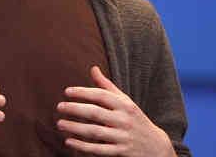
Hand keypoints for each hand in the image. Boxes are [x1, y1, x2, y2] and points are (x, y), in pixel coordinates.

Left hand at [56, 66, 174, 156]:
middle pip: (95, 113)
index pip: (101, 95)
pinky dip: (83, 146)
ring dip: (75, 128)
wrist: (156, 146)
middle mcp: (124, 119)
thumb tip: (93, 68)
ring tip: (60, 123)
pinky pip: (99, 149)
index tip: (67, 92)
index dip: (83, 92)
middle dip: (75, 109)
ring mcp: (122, 137)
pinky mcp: (121, 152)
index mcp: (125, 105)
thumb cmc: (135, 119)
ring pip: (95, 132)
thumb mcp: (125, 101)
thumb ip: (107, 86)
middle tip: (59, 107)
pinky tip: (69, 141)